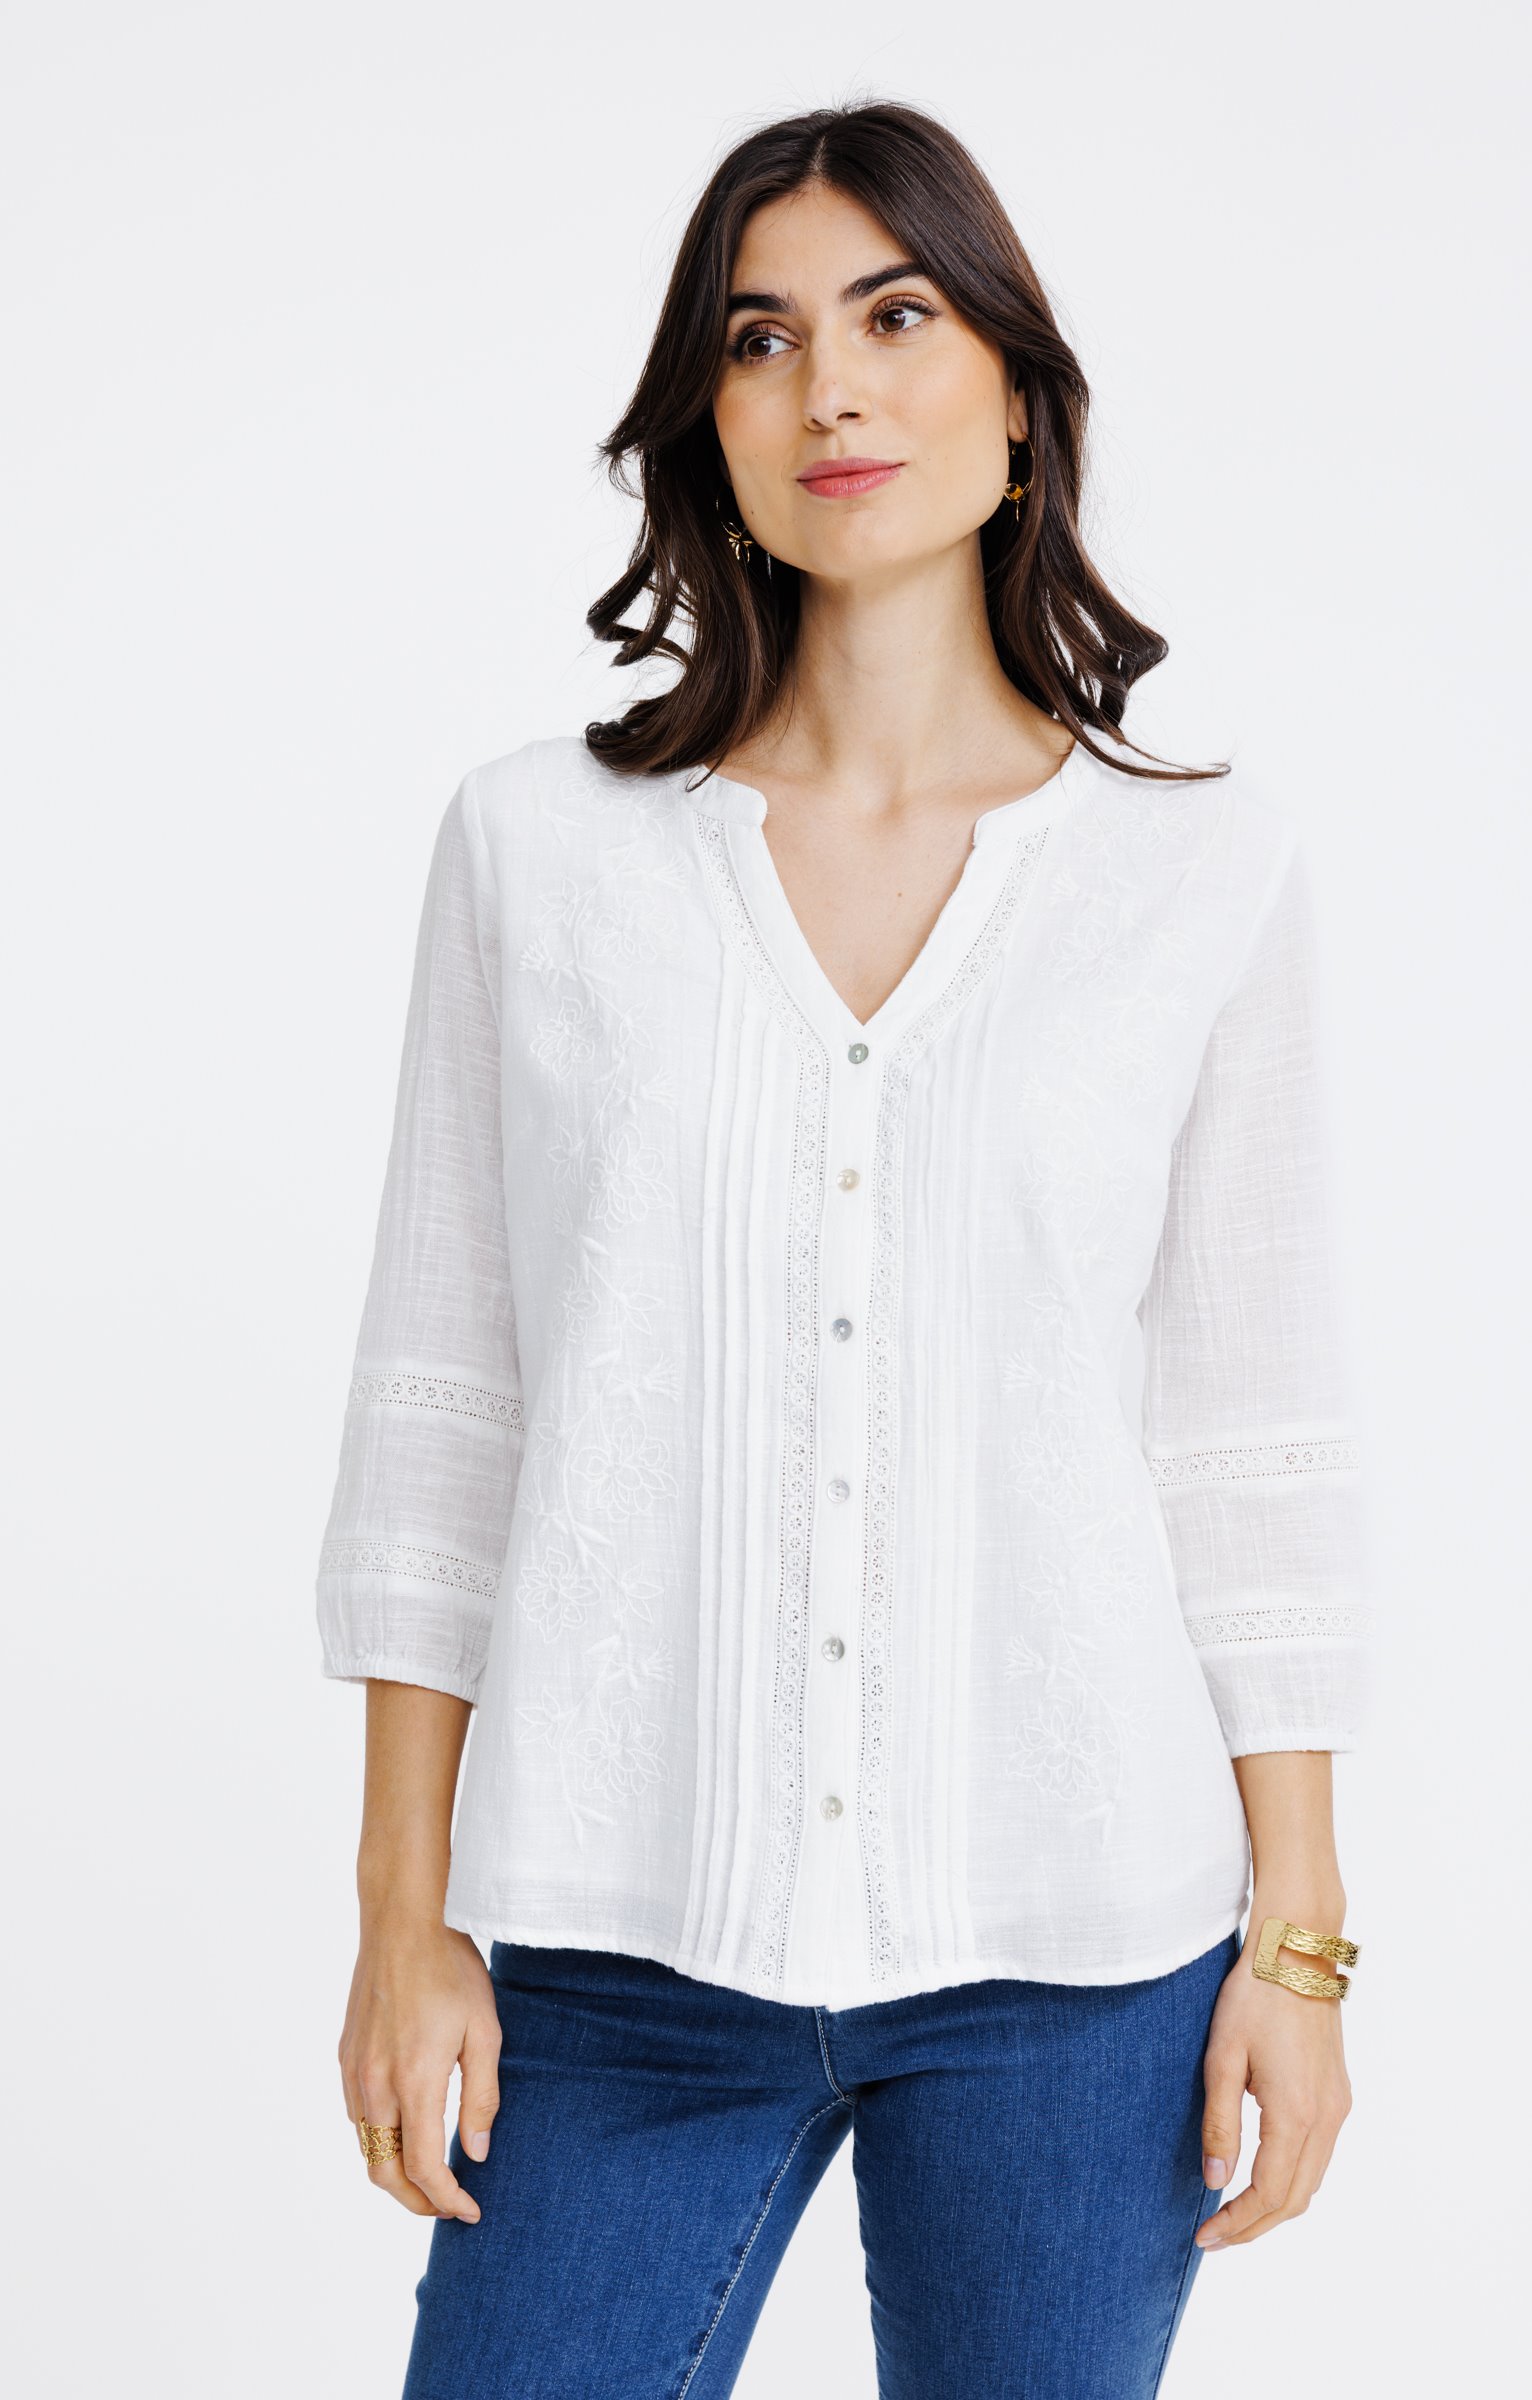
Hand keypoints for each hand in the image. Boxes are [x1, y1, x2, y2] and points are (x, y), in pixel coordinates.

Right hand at [338, 1916, 501, 2219]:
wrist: (403, 1922)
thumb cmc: (451, 1971)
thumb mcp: (485, 2033)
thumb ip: (481, 2098)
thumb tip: (476, 2153)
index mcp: (414, 2082)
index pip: (425, 2168)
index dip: (448, 2200)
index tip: (471, 2211)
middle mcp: (375, 2084)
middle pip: (384, 2172)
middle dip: (416, 2201)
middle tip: (448, 2205)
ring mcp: (354, 2071)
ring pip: (366, 2147)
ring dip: (395, 2172)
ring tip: (431, 2173)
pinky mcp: (346, 2056)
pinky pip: (357, 2116)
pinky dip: (379, 2139)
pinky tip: (407, 2128)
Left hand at [1195, 1893, 1353, 2249]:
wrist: (1297, 1953)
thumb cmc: (1252, 1998)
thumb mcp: (1221, 2058)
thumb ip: (1219, 2123)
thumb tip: (1215, 2182)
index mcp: (1296, 2114)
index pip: (1269, 2194)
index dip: (1237, 2223)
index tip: (1205, 2236)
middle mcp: (1326, 2118)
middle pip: (1296, 2199)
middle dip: (1256, 2226)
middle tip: (1215, 2237)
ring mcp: (1338, 2106)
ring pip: (1312, 2181)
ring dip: (1276, 2207)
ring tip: (1234, 2215)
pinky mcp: (1338, 2093)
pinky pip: (1320, 2155)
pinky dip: (1292, 2179)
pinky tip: (1263, 2176)